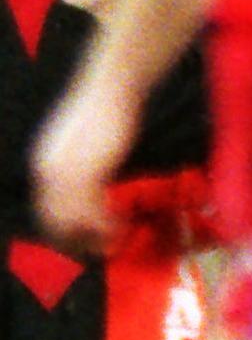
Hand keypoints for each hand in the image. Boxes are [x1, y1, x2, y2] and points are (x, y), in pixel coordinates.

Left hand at [34, 74, 137, 253]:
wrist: (111, 88)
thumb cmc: (103, 111)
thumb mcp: (82, 144)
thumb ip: (80, 167)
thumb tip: (88, 189)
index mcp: (44, 166)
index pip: (45, 210)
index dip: (63, 231)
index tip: (84, 243)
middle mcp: (48, 171)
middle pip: (55, 220)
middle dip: (77, 241)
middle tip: (101, 251)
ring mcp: (67, 172)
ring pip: (74, 218)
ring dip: (94, 235)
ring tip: (114, 242)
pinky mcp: (88, 170)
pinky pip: (93, 208)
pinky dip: (105, 223)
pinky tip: (120, 226)